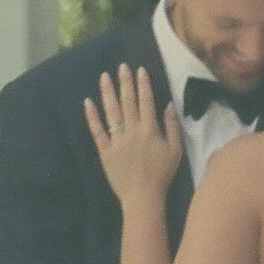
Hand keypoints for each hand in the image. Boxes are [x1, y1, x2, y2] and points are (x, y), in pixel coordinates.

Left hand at [82, 64, 182, 204]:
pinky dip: (92, 117)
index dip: (143, 84)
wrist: (143, 196)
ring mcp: (117, 140)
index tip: (139, 69)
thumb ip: (173, 126)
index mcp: (150, 129)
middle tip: (121, 66)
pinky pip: (97, 131)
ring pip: (111, 112)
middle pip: (128, 102)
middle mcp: (132, 131)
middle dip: (125, 82)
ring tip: (104, 77)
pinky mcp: (105, 151)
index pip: (146, 101)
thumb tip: (169, 105)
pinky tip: (88, 102)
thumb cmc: (162, 174)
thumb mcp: (176, 150)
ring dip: (107, 93)